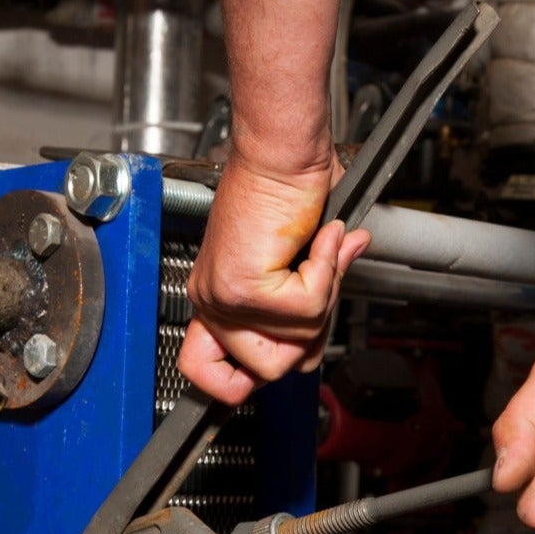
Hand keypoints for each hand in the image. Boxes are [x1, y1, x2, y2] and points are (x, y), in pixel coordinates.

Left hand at [178, 150, 370, 404]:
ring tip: (319, 251)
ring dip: (325, 294)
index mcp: (216, 296)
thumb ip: (306, 294)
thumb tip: (331, 301)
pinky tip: (320, 240)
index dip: (237, 382)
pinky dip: (327, 273)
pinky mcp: (245, 286)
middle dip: (308, 336)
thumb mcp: (294, 258)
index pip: (203, 370)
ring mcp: (224, 297)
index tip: (270, 360)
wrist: (282, 151)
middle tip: (320, 288)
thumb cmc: (285, 188)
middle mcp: (212, 300)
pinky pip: (306, 308)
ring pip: (295, 341)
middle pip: (265, 371)